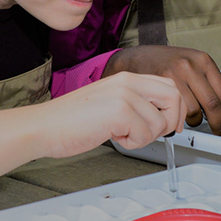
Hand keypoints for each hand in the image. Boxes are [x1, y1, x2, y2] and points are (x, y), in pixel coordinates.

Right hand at [38, 71, 185, 157]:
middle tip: (151, 133)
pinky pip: (145, 134)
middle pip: (175, 97)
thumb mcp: (109, 101)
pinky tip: (113, 136)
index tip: (170, 124)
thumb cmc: (72, 120)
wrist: (45, 126)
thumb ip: (134, 102)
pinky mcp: (120, 111)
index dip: (176, 108)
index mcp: (126, 77)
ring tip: (121, 134)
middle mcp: (128, 81)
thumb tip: (162, 116)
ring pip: (161, 121)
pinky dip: (132, 143)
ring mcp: (124, 94)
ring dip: (145, 137)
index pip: (169, 84)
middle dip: (171, 121)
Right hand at [104, 45, 220, 136]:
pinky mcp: (160, 86)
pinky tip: (175, 117)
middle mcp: (191, 66)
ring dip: (194, 122)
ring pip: (194, 111)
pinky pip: (177, 113)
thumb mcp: (190, 64)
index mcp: (203, 60)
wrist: (135, 58)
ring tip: (188, 119)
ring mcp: (175, 75)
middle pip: (212, 104)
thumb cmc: (163, 63)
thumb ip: (206, 83)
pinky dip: (179, 121)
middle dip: (219, 124)